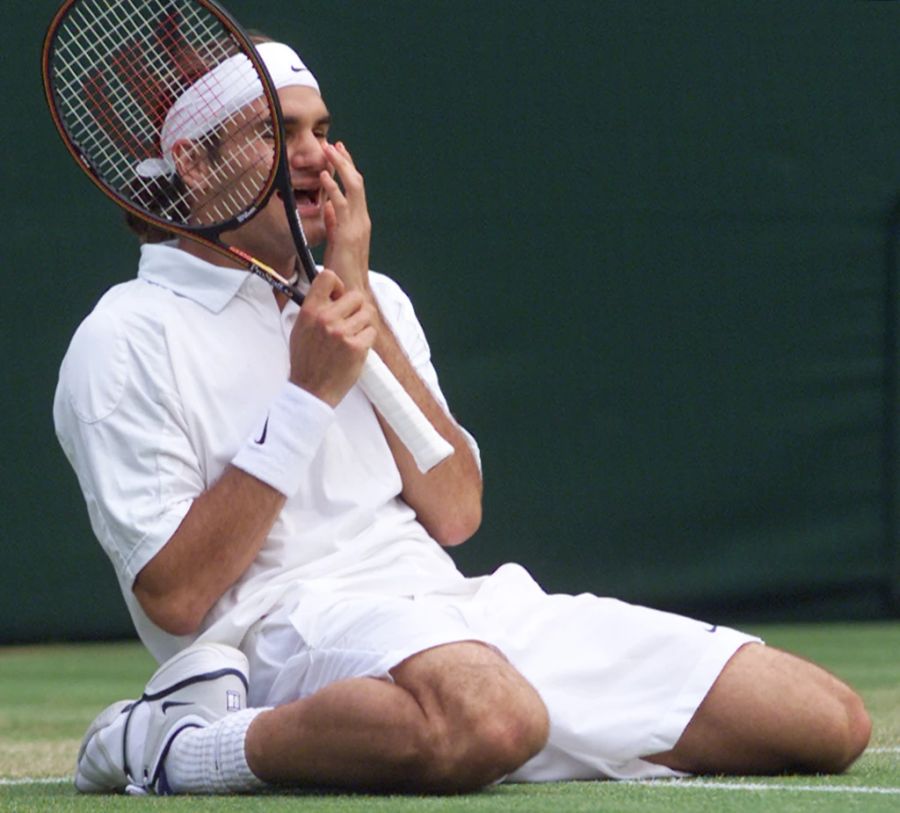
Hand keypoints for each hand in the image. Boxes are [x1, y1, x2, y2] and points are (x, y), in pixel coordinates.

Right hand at [289, 269, 376, 406]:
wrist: (311, 390)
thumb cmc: (305, 360)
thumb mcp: (300, 328)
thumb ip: (315, 308)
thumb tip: (333, 292)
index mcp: (309, 311)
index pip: (328, 277)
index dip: (338, 285)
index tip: (338, 297)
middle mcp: (326, 319)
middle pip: (356, 296)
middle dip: (357, 307)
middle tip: (350, 321)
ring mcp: (342, 333)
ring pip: (368, 313)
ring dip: (363, 323)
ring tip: (352, 335)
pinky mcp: (356, 347)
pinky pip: (371, 331)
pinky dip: (367, 339)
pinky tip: (355, 347)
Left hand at [320, 141, 371, 292]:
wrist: (353, 292)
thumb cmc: (344, 270)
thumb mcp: (337, 242)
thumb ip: (334, 223)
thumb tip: (328, 207)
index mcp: (359, 222)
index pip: (355, 189)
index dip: (348, 168)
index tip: (338, 151)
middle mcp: (362, 221)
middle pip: (357, 183)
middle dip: (345, 161)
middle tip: (333, 144)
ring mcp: (357, 226)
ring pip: (353, 188)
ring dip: (341, 167)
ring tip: (329, 150)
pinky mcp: (349, 234)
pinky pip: (342, 205)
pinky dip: (333, 188)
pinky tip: (324, 176)